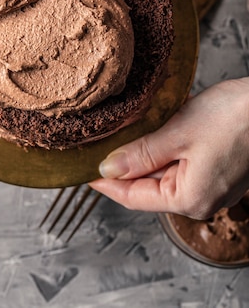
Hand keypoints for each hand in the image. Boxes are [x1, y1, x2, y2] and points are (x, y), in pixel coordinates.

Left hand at [89, 78, 248, 218]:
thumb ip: (140, 154)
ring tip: (128, 129)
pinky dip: (166, 146)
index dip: (105, 185)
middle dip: (125, 163)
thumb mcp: (178, 133)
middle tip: (101, 140)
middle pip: (148, 185)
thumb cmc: (236, 118)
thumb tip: (108, 170)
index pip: (133, 198)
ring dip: (146, 152)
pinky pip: (182, 162)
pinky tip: (159, 125)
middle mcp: (201, 198)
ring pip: (164, 171)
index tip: (83, 172)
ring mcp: (212, 184)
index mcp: (189, 198)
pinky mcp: (219, 167)